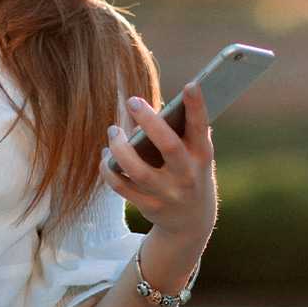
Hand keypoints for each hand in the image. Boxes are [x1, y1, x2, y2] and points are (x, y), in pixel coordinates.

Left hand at [101, 83, 217, 246]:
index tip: (190, 86)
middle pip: (169, 146)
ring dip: (120, 148)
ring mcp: (169, 195)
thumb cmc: (189, 172)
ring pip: (139, 171)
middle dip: (150, 122)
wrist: (192, 221)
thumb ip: (177, 135)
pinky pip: (123, 188)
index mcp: (202, 157)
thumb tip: (143, 122)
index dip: (197, 107)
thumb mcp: (194, 156)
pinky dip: (109, 171)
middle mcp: (188, 176)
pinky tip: (105, 156)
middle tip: (132, 101)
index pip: (201, 129)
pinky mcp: (151, 208)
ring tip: (112, 130)